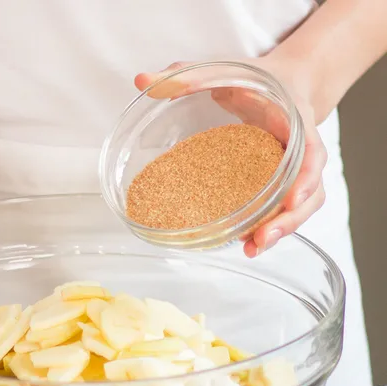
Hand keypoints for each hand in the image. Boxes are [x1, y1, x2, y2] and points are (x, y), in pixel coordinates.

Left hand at [135, 57, 326, 257]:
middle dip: (290, 217)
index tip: (293, 197)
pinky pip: (282, 208)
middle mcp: (301, 149)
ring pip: (300, 206)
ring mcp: (294, 169)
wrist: (284, 83)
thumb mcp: (225, 70)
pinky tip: (246, 243)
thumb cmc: (256, 78)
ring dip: (280, 230)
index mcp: (294, 118)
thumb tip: (142, 82)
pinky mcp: (282, 183)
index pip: (311, 150)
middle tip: (262, 236)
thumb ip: (186, 74)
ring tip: (252, 248)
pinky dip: (268, 226)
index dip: (305, 176)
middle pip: (310, 189)